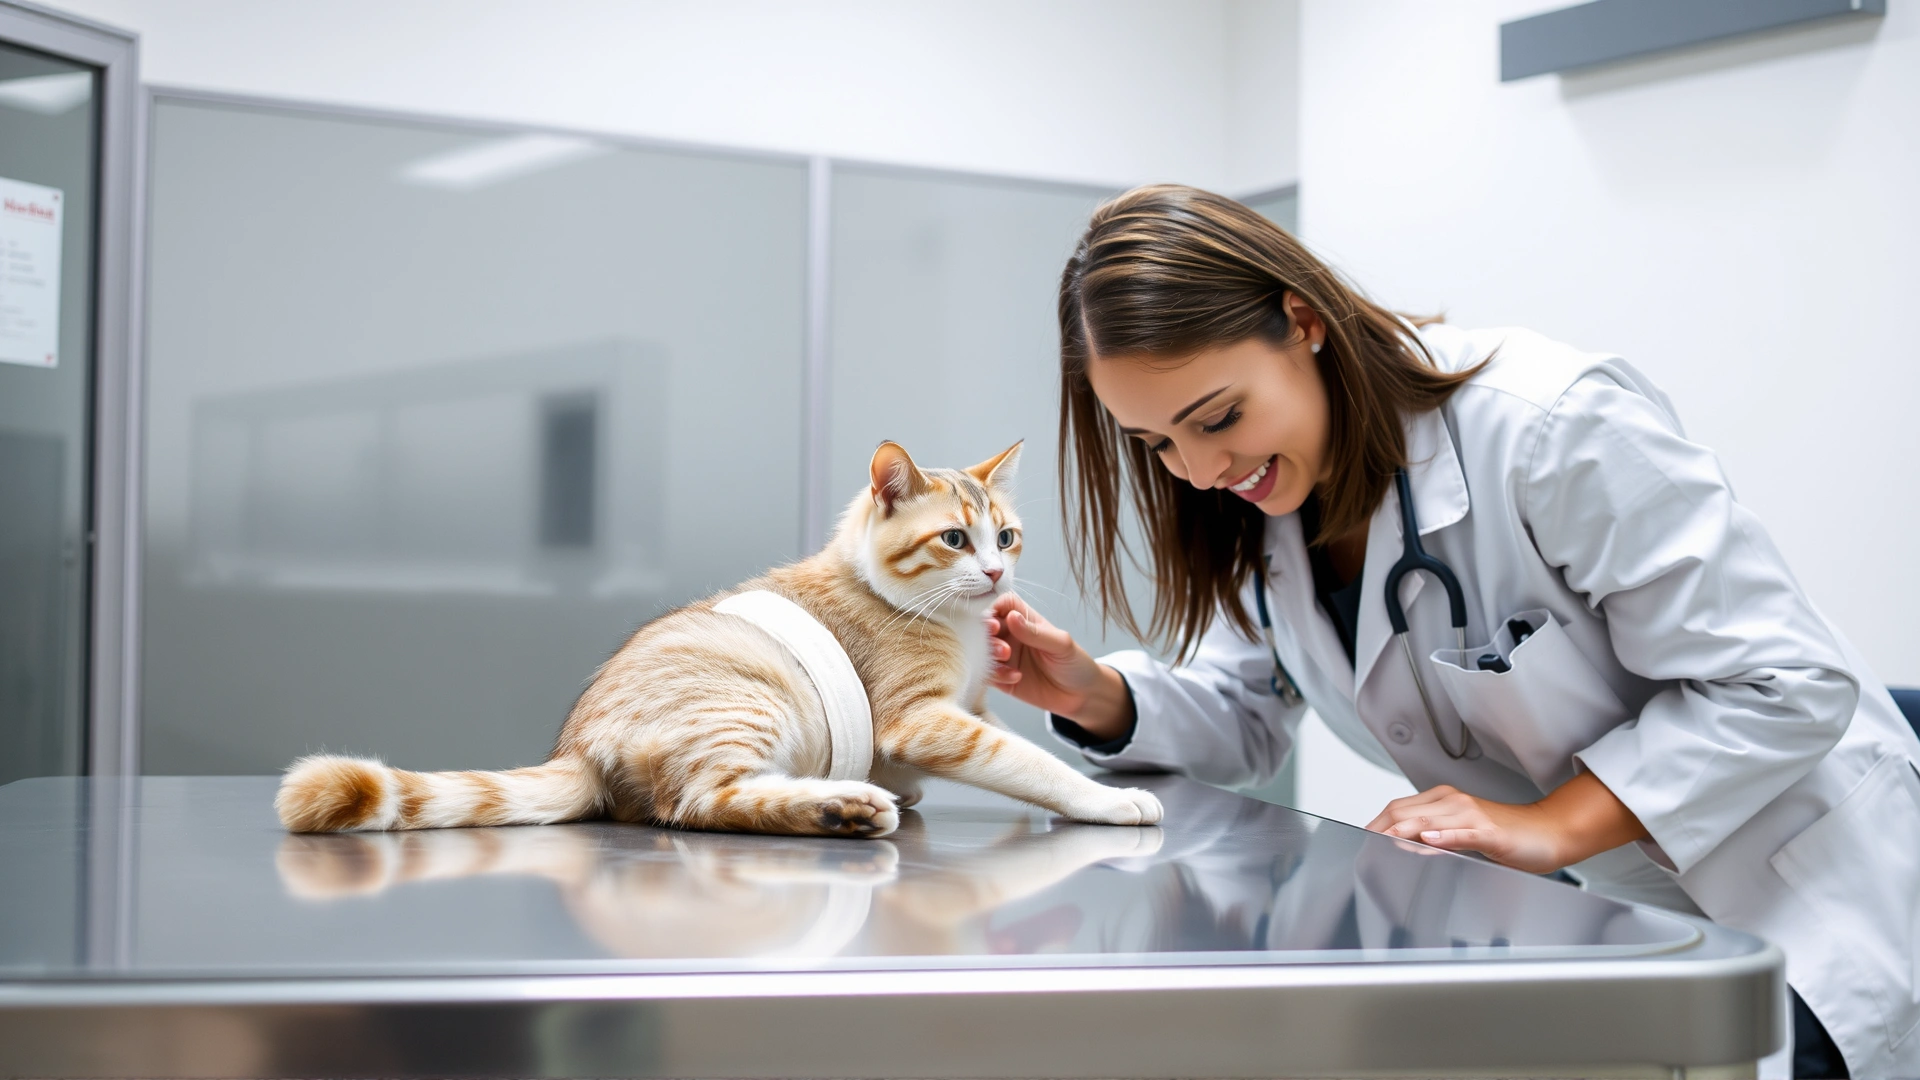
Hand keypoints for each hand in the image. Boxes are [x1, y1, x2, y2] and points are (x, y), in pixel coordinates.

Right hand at [984, 593, 1132, 738]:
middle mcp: (1011, 635)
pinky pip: (987, 674)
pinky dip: (996, 675)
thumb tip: (1012, 616)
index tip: (994, 621)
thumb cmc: (1075, 663)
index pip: (1002, 605)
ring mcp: (1005, 657)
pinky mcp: (1002, 679)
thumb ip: (1035, 632)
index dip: (994, 609)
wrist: (1081, 696)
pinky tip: (1016, 677)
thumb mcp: (1061, 644)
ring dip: (989, 654)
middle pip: (985, 627)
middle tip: (1002, 646)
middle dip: (986, 635)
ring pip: (982, 651)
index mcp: (1025, 620)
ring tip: (1007, 658)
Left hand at [1365, 773, 1647, 874]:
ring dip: (1404, 831)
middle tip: (1361, 847)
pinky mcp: (1490, 832)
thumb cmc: (1505, 834)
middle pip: (1405, 811)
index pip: (1397, 808)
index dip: (1375, 823)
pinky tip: (1430, 840)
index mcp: (1443, 801)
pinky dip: (1445, 835)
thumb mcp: (1460, 835)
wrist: (1547, 832)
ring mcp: (1472, 816)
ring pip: (1429, 820)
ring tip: (1383, 843)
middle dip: (1380, 829)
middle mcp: (1453, 802)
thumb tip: (1401, 846)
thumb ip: (1431, 837)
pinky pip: (1464, 831)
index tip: (1358, 840)